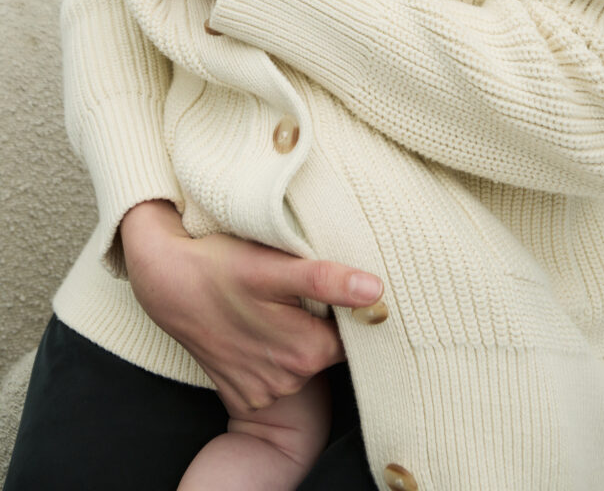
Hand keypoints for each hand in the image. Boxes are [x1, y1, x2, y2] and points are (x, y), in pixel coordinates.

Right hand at [120, 200, 384, 415]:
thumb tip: (376, 291)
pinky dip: (271, 354)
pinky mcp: (244, 396)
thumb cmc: (222, 266)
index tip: (337, 286)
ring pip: (303, 362)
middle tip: (294, 290)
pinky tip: (254, 328)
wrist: (166, 282)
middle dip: (320, 321)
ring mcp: (263, 393)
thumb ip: (327, 280)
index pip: (354, 334)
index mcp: (305, 352)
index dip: (349, 308)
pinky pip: (276, 375)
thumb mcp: (273, 266)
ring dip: (295, 337)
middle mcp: (287, 382)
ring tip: (271, 306)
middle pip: (328, 349)